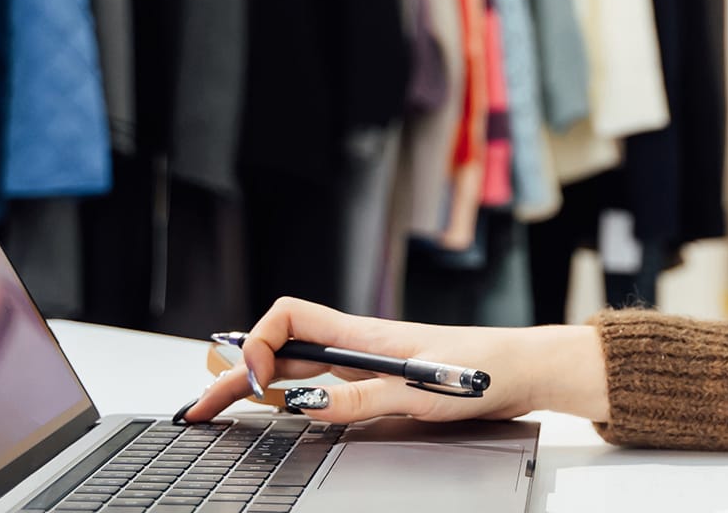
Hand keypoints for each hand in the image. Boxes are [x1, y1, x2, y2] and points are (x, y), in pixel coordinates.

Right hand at [180, 297, 610, 423]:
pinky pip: (321, 385)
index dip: (259, 343)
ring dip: (254, 383)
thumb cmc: (486, 369)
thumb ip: (363, 398)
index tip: (256, 383)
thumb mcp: (422, 391)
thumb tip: (305, 404)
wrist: (527, 370)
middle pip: (280, 347)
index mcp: (363, 335)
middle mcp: (358, 345)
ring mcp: (366, 364)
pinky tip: (274, 409)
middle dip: (235, 370)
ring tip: (217, 406)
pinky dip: (288, 395)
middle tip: (200, 405)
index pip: (289, 319)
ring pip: (295, 366)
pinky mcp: (380, 383)